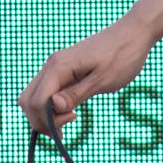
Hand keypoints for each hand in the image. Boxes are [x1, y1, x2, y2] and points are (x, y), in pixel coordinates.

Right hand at [18, 16, 154, 135]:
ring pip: (33, 95)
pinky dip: (50, 104)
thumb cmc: (123, 56)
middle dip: (40, 120)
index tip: (73, 119)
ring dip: (43, 113)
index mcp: (59, 67)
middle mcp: (52, 65)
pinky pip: (46, 89)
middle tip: (64, 129)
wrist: (134, 32)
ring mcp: (56, 65)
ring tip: (67, 120)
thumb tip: (53, 107)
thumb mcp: (103, 80)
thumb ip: (76, 94)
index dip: (48, 119)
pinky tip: (68, 110)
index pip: (36, 101)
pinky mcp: (64, 68)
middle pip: (27, 100)